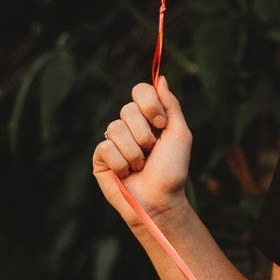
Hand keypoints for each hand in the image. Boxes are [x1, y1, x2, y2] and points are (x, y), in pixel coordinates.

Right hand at [92, 76, 191, 230]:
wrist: (160, 201)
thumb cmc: (172, 170)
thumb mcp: (179, 135)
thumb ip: (171, 105)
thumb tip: (161, 79)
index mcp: (149, 118)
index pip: (140, 91)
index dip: (149, 104)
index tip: (161, 123)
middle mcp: (130, 126)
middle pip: (127, 109)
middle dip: (144, 134)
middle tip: (151, 151)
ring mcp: (113, 141)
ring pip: (115, 129)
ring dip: (134, 152)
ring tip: (140, 166)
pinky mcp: (100, 158)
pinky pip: (105, 147)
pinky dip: (121, 163)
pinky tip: (126, 173)